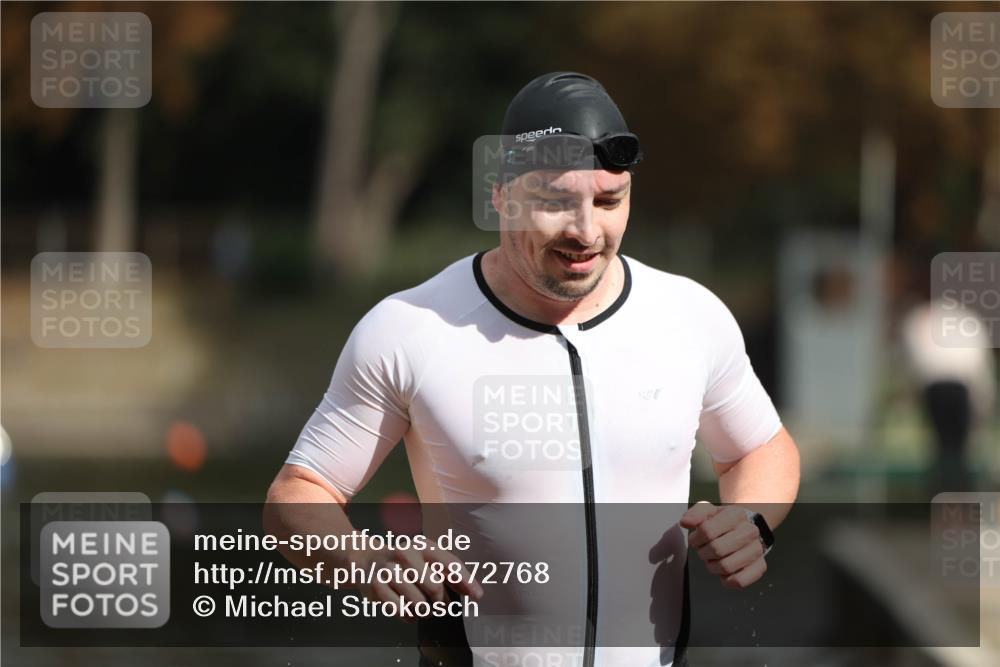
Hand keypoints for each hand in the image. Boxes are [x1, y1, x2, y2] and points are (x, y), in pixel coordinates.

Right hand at [352, 546, 483, 622]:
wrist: (366, 559)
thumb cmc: (403, 561)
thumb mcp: (425, 557)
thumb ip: (448, 572)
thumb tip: (474, 592)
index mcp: (422, 546)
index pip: (448, 563)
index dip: (465, 580)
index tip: (476, 596)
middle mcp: (405, 555)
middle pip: (435, 587)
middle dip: (441, 601)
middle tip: (440, 605)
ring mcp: (389, 571)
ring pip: (418, 603)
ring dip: (425, 611)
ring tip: (423, 608)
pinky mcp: (376, 588)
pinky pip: (402, 613)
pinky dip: (410, 616)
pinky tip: (408, 609)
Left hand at [680, 501, 766, 589]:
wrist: (743, 529)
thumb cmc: (722, 522)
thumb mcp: (707, 511)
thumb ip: (694, 514)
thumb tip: (686, 522)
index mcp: (736, 515)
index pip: (707, 531)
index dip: (695, 539)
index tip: (696, 539)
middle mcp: (750, 531)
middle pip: (716, 549)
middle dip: (703, 553)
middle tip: (704, 550)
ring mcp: (757, 549)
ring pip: (726, 567)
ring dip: (712, 567)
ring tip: (713, 560)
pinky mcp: (760, 566)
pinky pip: (740, 581)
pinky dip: (727, 580)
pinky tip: (724, 572)